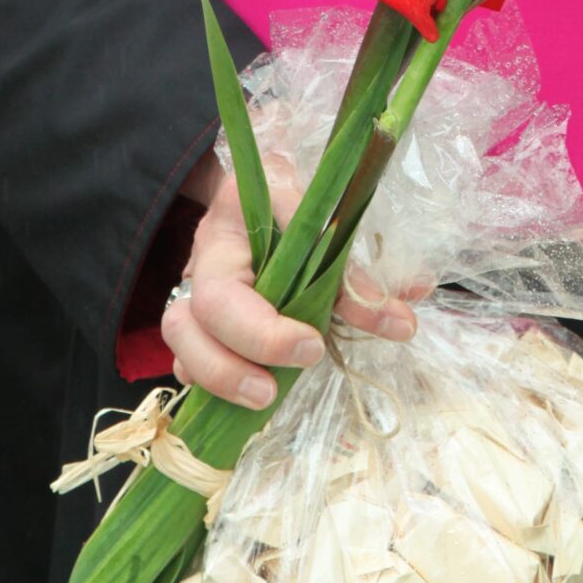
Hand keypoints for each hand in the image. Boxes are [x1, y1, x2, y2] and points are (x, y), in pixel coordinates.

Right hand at [162, 147, 415, 408]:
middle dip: (243, 352)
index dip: (268, 323)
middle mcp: (206, 257)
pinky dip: (211, 384)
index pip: (238, 275)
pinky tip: (248, 398)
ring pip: (179, 335)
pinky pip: (187, 359)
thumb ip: (354, 270)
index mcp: (234, 220)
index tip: (313, 345)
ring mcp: (195, 290)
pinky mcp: (199, 322)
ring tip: (265, 396)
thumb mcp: (325, 215)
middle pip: (198, 311)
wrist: (260, 184)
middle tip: (291, 373)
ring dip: (219, 374)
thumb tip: (402, 321)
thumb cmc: (294, 200)